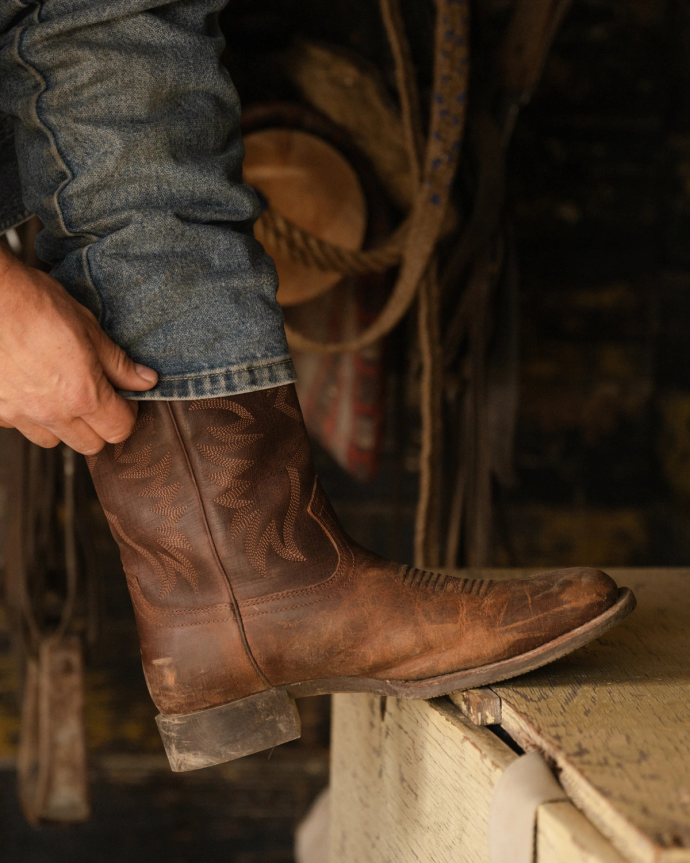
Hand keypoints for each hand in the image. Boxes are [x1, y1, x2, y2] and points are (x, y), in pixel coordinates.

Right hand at [0, 246, 157, 453]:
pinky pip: (21, 426)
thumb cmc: (35, 304)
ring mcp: (21, 414)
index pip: (120, 430)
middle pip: (91, 445)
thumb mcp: (88, 328)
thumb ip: (118, 363)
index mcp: (83, 395)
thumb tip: (145, 381)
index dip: (128, 414)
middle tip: (98, 397)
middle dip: (100, 426)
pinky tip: (32, 388)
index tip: (124, 399)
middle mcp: (52, 413)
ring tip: (62, 393)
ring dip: (65, 425)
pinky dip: (31, 415)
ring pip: (54, 440)